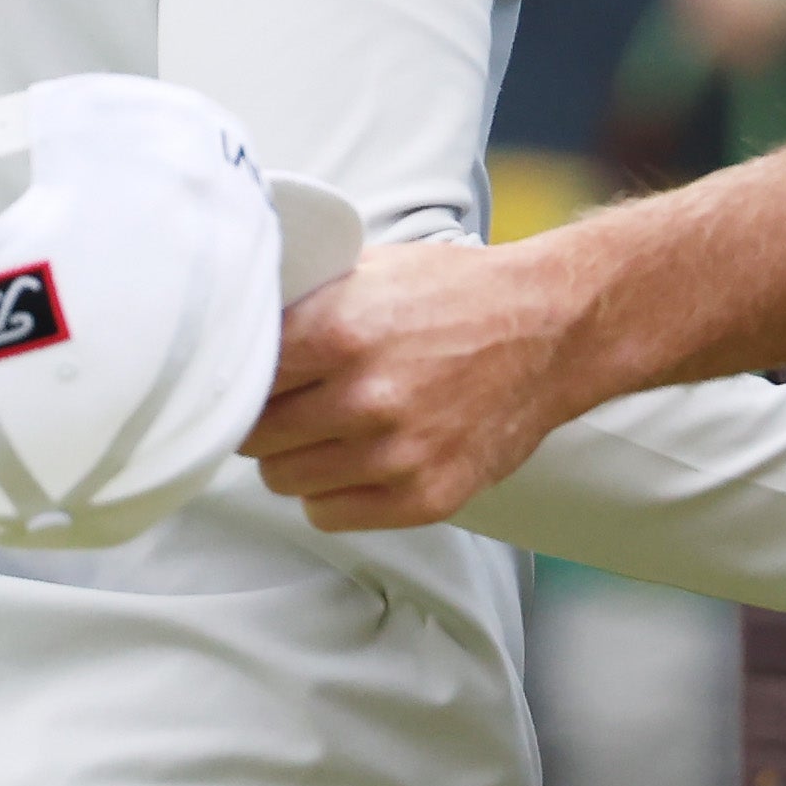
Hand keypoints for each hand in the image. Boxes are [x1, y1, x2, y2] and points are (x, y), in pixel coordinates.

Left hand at [247, 235, 590, 528]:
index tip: (247, 377)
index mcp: (342, 329)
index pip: (241, 378)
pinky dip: (332, 493)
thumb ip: (304, 302)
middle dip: (265, 420)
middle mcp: (366, 396)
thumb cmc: (459, 296)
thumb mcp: (373, 269)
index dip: (240, 377)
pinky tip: (355, 460)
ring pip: (285, 480)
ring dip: (295, 458)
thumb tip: (233, 322)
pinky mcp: (425, 496)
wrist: (552, 331)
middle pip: (255, 436)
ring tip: (326, 430)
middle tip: (290, 404)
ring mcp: (397, 454)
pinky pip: (329, 515)